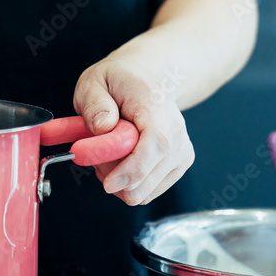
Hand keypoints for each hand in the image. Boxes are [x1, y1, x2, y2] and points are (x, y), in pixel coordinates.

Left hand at [73, 56, 194, 205]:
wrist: (141, 83)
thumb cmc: (115, 84)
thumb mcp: (93, 82)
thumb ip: (95, 103)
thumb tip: (104, 126)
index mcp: (156, 105)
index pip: (156, 144)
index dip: (133, 170)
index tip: (108, 183)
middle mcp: (176, 129)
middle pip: (150, 174)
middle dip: (115, 176)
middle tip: (95, 154)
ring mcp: (181, 150)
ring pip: (146, 190)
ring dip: (120, 182)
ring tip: (108, 155)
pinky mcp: (179, 165)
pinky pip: (148, 193)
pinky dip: (129, 186)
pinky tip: (120, 163)